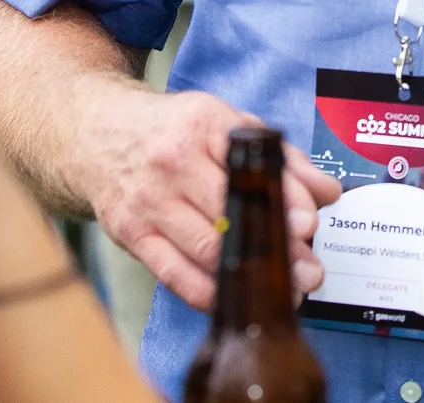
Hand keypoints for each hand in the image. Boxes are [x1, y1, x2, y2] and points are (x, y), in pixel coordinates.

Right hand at [75, 83, 340, 312]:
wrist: (96, 136)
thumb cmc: (171, 131)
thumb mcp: (225, 124)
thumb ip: (280, 158)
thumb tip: (327, 193)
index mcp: (203, 126)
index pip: (251, 165)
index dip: (284, 198)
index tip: (310, 223)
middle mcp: (172, 162)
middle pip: (232, 213)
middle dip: (276, 245)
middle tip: (310, 270)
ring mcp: (148, 201)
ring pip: (205, 249)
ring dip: (249, 276)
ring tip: (287, 291)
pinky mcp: (130, 234)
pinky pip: (174, 274)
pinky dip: (208, 293)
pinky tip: (236, 299)